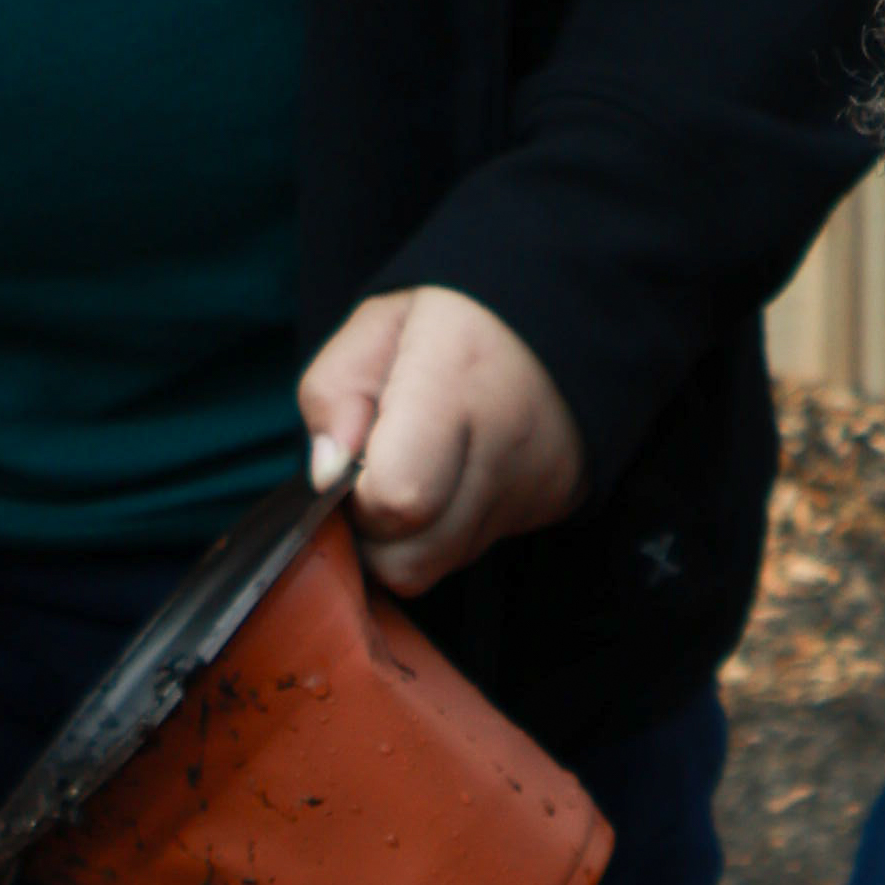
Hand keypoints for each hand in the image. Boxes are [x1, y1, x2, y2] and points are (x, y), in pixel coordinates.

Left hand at [299, 288, 585, 594]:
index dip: (359, 497)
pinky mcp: (554, 506)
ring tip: (419, 472)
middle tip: (378, 477)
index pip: (397, 497)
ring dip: (410, 537)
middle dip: (375, 534)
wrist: (557, 317)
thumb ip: (331, 394)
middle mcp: (505, 443)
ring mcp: (536, 485)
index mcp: (453, 378)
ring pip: (438, 567)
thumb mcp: (374, 327)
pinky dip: (449, 530)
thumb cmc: (451, 320)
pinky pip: (474, 552)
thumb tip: (328, 475)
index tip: (356, 464)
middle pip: (411, 559)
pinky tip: (455, 479)